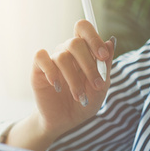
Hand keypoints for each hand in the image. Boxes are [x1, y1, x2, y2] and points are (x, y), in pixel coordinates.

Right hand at [30, 20, 115, 140]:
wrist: (65, 121)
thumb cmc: (84, 102)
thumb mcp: (100, 87)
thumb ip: (105, 66)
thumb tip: (111, 41)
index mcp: (83, 51)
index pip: (84, 29)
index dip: (94, 38)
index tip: (103, 56)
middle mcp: (67, 51)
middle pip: (75, 42)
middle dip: (89, 65)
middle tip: (97, 84)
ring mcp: (52, 60)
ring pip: (62, 56)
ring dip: (74, 80)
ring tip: (80, 97)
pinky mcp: (38, 69)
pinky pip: (41, 58)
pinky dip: (51, 72)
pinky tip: (57, 86)